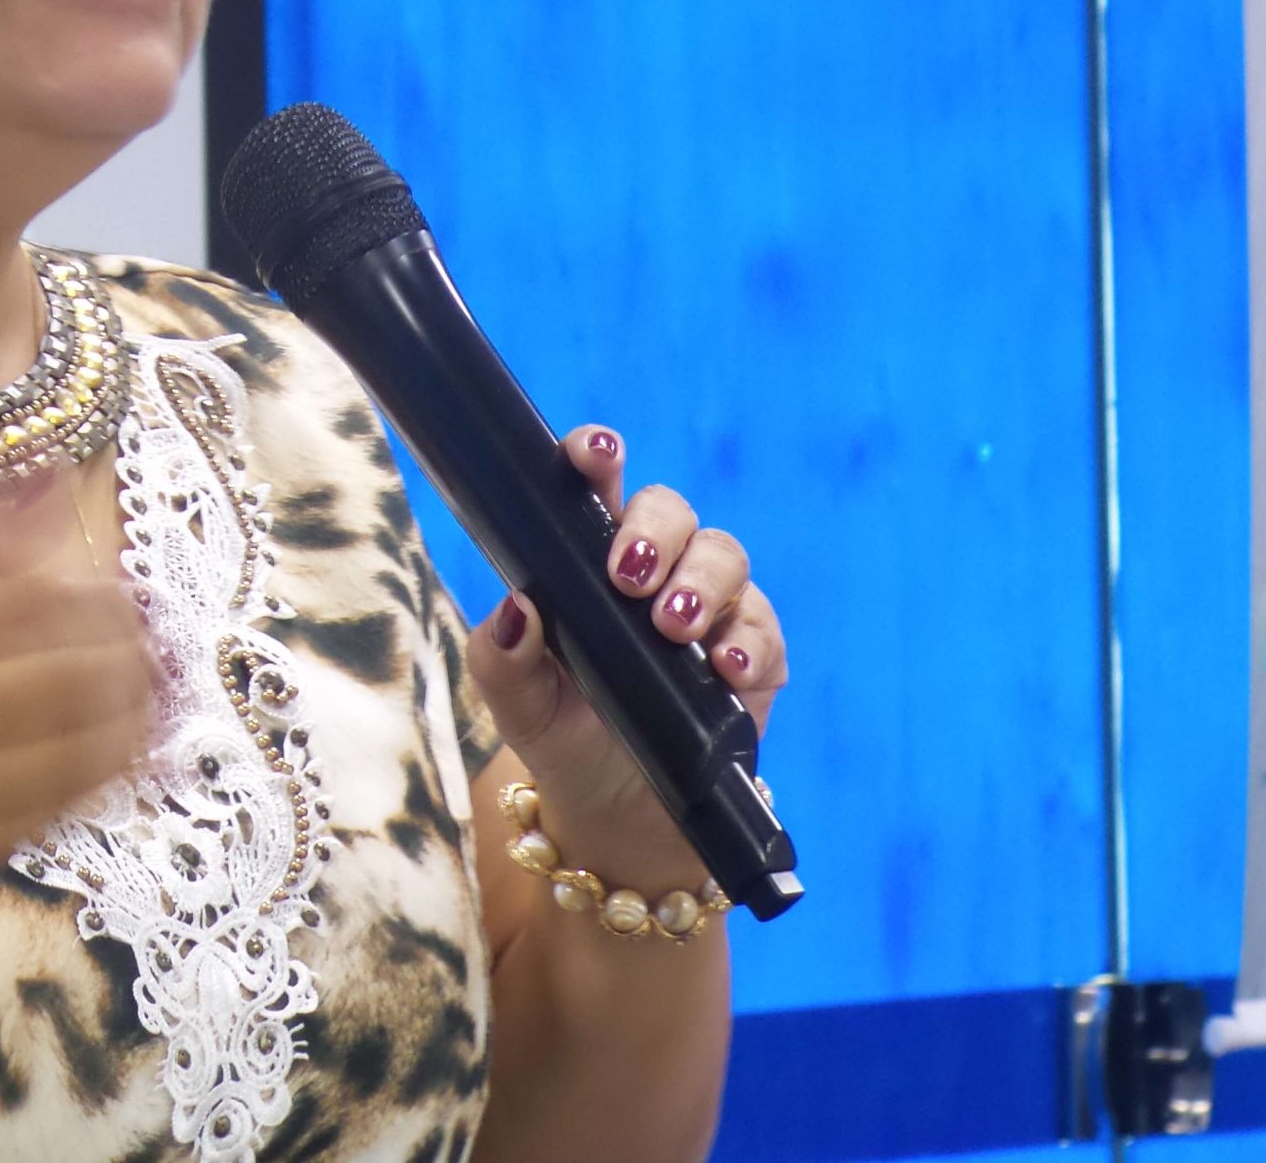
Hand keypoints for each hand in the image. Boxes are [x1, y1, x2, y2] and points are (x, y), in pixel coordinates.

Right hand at [0, 469, 158, 905]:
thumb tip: (57, 478)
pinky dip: (90, 780)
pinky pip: (49, 816)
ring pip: (77, 757)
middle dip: (135, 658)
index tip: (130, 593)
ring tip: (158, 695)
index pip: (38, 606)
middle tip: (162, 644)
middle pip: (71, 681)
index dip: (104, 599)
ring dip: (135, 723)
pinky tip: (110, 750)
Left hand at [460, 426, 785, 880]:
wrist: (616, 812)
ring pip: (724, 557)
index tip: (595, 453)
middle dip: (654, 531)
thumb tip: (516, 607)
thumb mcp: (516, 704)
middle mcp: (657, 569)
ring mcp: (711, 609)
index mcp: (591, 558)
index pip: (598, 487)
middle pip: (672, 510)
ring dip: (701, 584)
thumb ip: (501, 657)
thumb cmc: (562, 731)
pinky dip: (748, 643)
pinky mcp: (753, 657)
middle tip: (629, 579)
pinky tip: (726, 669)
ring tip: (673, 628)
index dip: (597, 456)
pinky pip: (764, 628)